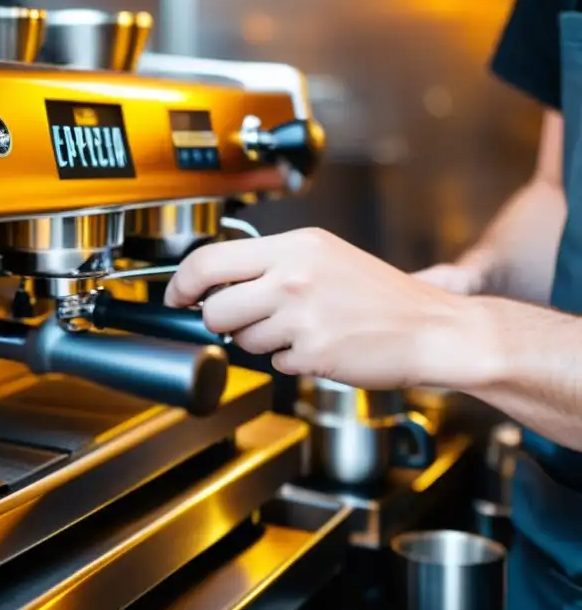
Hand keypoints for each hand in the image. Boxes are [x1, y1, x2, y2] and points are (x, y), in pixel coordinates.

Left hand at [164, 228, 475, 388]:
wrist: (433, 329)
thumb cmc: (381, 296)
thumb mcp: (324, 257)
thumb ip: (271, 264)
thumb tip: (215, 282)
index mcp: (294, 247)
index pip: (208, 261)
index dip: (181, 284)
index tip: (175, 296)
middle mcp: (293, 276)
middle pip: (215, 308)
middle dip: (221, 322)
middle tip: (246, 322)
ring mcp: (301, 315)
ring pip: (242, 340)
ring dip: (263, 342)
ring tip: (304, 329)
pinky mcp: (312, 351)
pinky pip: (276, 363)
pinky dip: (292, 361)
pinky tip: (322, 346)